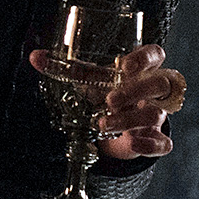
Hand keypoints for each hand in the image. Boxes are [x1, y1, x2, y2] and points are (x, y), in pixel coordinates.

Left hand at [28, 43, 183, 159]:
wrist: (116, 124)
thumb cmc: (105, 93)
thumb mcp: (90, 81)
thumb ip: (66, 69)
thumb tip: (34, 56)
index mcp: (141, 69)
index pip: (156, 54)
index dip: (145, 58)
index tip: (126, 67)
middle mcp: (153, 91)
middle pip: (158, 85)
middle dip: (134, 92)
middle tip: (110, 100)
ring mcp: (158, 115)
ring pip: (155, 115)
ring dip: (129, 120)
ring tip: (103, 124)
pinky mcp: (156, 139)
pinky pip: (163, 143)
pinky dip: (149, 144)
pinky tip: (132, 143)